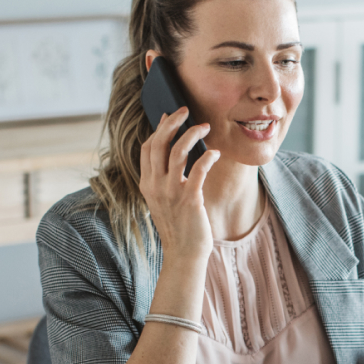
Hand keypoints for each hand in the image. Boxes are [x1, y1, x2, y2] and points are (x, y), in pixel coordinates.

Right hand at [139, 106, 220, 261]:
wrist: (184, 253)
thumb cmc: (179, 224)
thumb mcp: (164, 199)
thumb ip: (164, 177)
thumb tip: (174, 151)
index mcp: (147, 184)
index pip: (148, 148)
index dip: (158, 129)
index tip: (169, 116)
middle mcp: (156, 186)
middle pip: (159, 143)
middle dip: (173, 123)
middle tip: (186, 110)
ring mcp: (172, 192)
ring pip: (177, 151)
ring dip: (192, 134)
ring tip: (205, 127)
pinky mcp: (190, 199)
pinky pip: (198, 169)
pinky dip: (208, 157)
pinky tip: (215, 153)